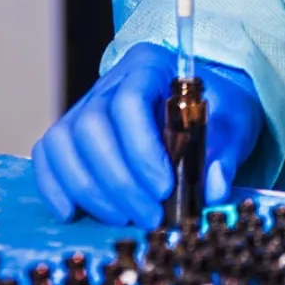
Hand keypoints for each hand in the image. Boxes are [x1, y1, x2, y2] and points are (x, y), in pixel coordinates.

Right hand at [32, 43, 262, 227]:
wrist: (208, 106)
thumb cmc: (219, 109)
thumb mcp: (236, 121)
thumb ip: (227, 152)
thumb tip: (212, 187)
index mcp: (151, 66)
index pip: (130, 101)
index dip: (141, 148)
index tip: (164, 188)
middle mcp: (111, 82)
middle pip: (91, 126)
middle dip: (118, 180)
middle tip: (150, 216)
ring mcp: (87, 105)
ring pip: (64, 142)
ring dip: (90, 189)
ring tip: (125, 218)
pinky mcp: (73, 132)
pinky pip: (48, 154)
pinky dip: (55, 186)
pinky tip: (75, 213)